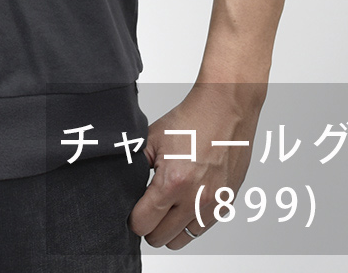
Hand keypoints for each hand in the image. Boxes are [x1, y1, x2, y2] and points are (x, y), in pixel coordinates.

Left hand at [128, 82, 262, 249]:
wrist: (225, 109)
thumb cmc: (191, 120)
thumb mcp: (151, 138)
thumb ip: (134, 165)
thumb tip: (120, 188)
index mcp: (172, 182)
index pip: (143, 223)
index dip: (132, 218)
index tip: (132, 209)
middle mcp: (195, 198)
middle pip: (160, 238)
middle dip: (149, 225)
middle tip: (146, 207)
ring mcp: (213, 203)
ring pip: (182, 239)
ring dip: (169, 228)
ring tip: (165, 206)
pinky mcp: (227, 203)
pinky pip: (202, 228)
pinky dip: (190, 221)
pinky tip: (184, 200)